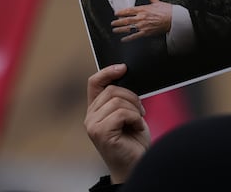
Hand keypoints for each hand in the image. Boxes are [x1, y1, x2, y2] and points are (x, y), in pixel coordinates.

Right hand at [85, 64, 150, 183]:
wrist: (136, 163)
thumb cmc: (133, 140)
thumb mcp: (128, 114)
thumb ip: (122, 99)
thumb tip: (126, 77)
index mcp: (96, 109)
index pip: (94, 82)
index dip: (107, 71)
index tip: (123, 67)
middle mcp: (90, 117)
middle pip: (112, 90)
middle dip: (132, 97)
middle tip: (140, 112)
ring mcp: (93, 125)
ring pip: (118, 101)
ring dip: (135, 110)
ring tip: (138, 122)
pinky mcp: (100, 133)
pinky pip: (121, 113)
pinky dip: (135, 119)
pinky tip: (137, 128)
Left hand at [111, 0, 171, 41]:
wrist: (173, 19)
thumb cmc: (167, 11)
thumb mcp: (158, 2)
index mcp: (143, 9)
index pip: (128, 10)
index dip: (120, 12)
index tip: (116, 13)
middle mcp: (141, 17)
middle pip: (126, 20)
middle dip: (118, 22)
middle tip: (113, 23)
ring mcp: (143, 26)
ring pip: (128, 28)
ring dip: (120, 29)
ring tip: (115, 30)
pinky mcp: (146, 32)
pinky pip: (135, 36)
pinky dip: (128, 38)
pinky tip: (123, 39)